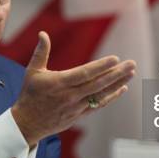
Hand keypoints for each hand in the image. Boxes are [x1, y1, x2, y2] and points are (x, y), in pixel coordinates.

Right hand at [11, 31, 135, 145]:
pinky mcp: (79, 115)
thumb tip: (43, 33)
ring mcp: (76, 107)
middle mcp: (70, 96)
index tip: (115, 59)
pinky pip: (98, 105)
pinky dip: (111, 97)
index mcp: (60, 83)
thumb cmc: (29, 95)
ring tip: (131, 73)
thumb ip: (41, 52)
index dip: (101, 66)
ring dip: (117, 84)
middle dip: (117, 73)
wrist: (26, 124)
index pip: (85, 73)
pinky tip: (122, 88)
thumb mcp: (32, 71)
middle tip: (131, 64)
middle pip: (98, 84)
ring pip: (101, 95)